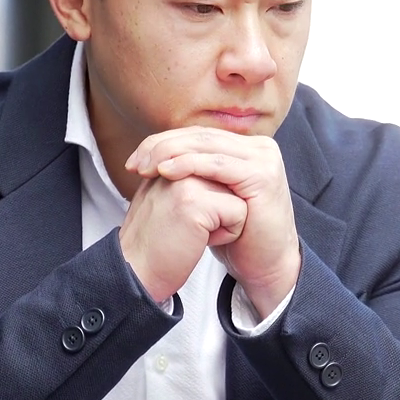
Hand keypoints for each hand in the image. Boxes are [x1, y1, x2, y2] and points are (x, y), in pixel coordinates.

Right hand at [119, 175, 247, 303]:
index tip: (186, 217)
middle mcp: (176, 163)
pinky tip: (199, 240)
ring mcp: (186, 181)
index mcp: (168, 159)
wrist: (135, 272)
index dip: (212, 198)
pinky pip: (239, 212)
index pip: (216, 166)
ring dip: (224, 220)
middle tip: (188, 226)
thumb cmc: (154, 241)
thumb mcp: (165, 197)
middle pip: (229, 180)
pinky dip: (227, 233)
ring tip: (193, 232)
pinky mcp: (197, 202)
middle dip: (220, 208)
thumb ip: (184, 177)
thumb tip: (217, 169)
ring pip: (237, 196)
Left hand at [128, 128, 299, 318]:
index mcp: (246, 148)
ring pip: (207, 146)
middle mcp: (258, 147)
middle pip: (200, 136)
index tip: (134, 160)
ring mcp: (264, 159)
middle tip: (135, 162)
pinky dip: (189, 165)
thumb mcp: (211, 198)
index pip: (198, 135)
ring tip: (145, 167)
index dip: (163, 142)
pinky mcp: (262, 175)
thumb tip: (155, 156)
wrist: (265, 265)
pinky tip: (166, 171)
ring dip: (170, 153)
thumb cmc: (237, 236)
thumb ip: (194, 173)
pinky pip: (218, 165)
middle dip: (162, 146)